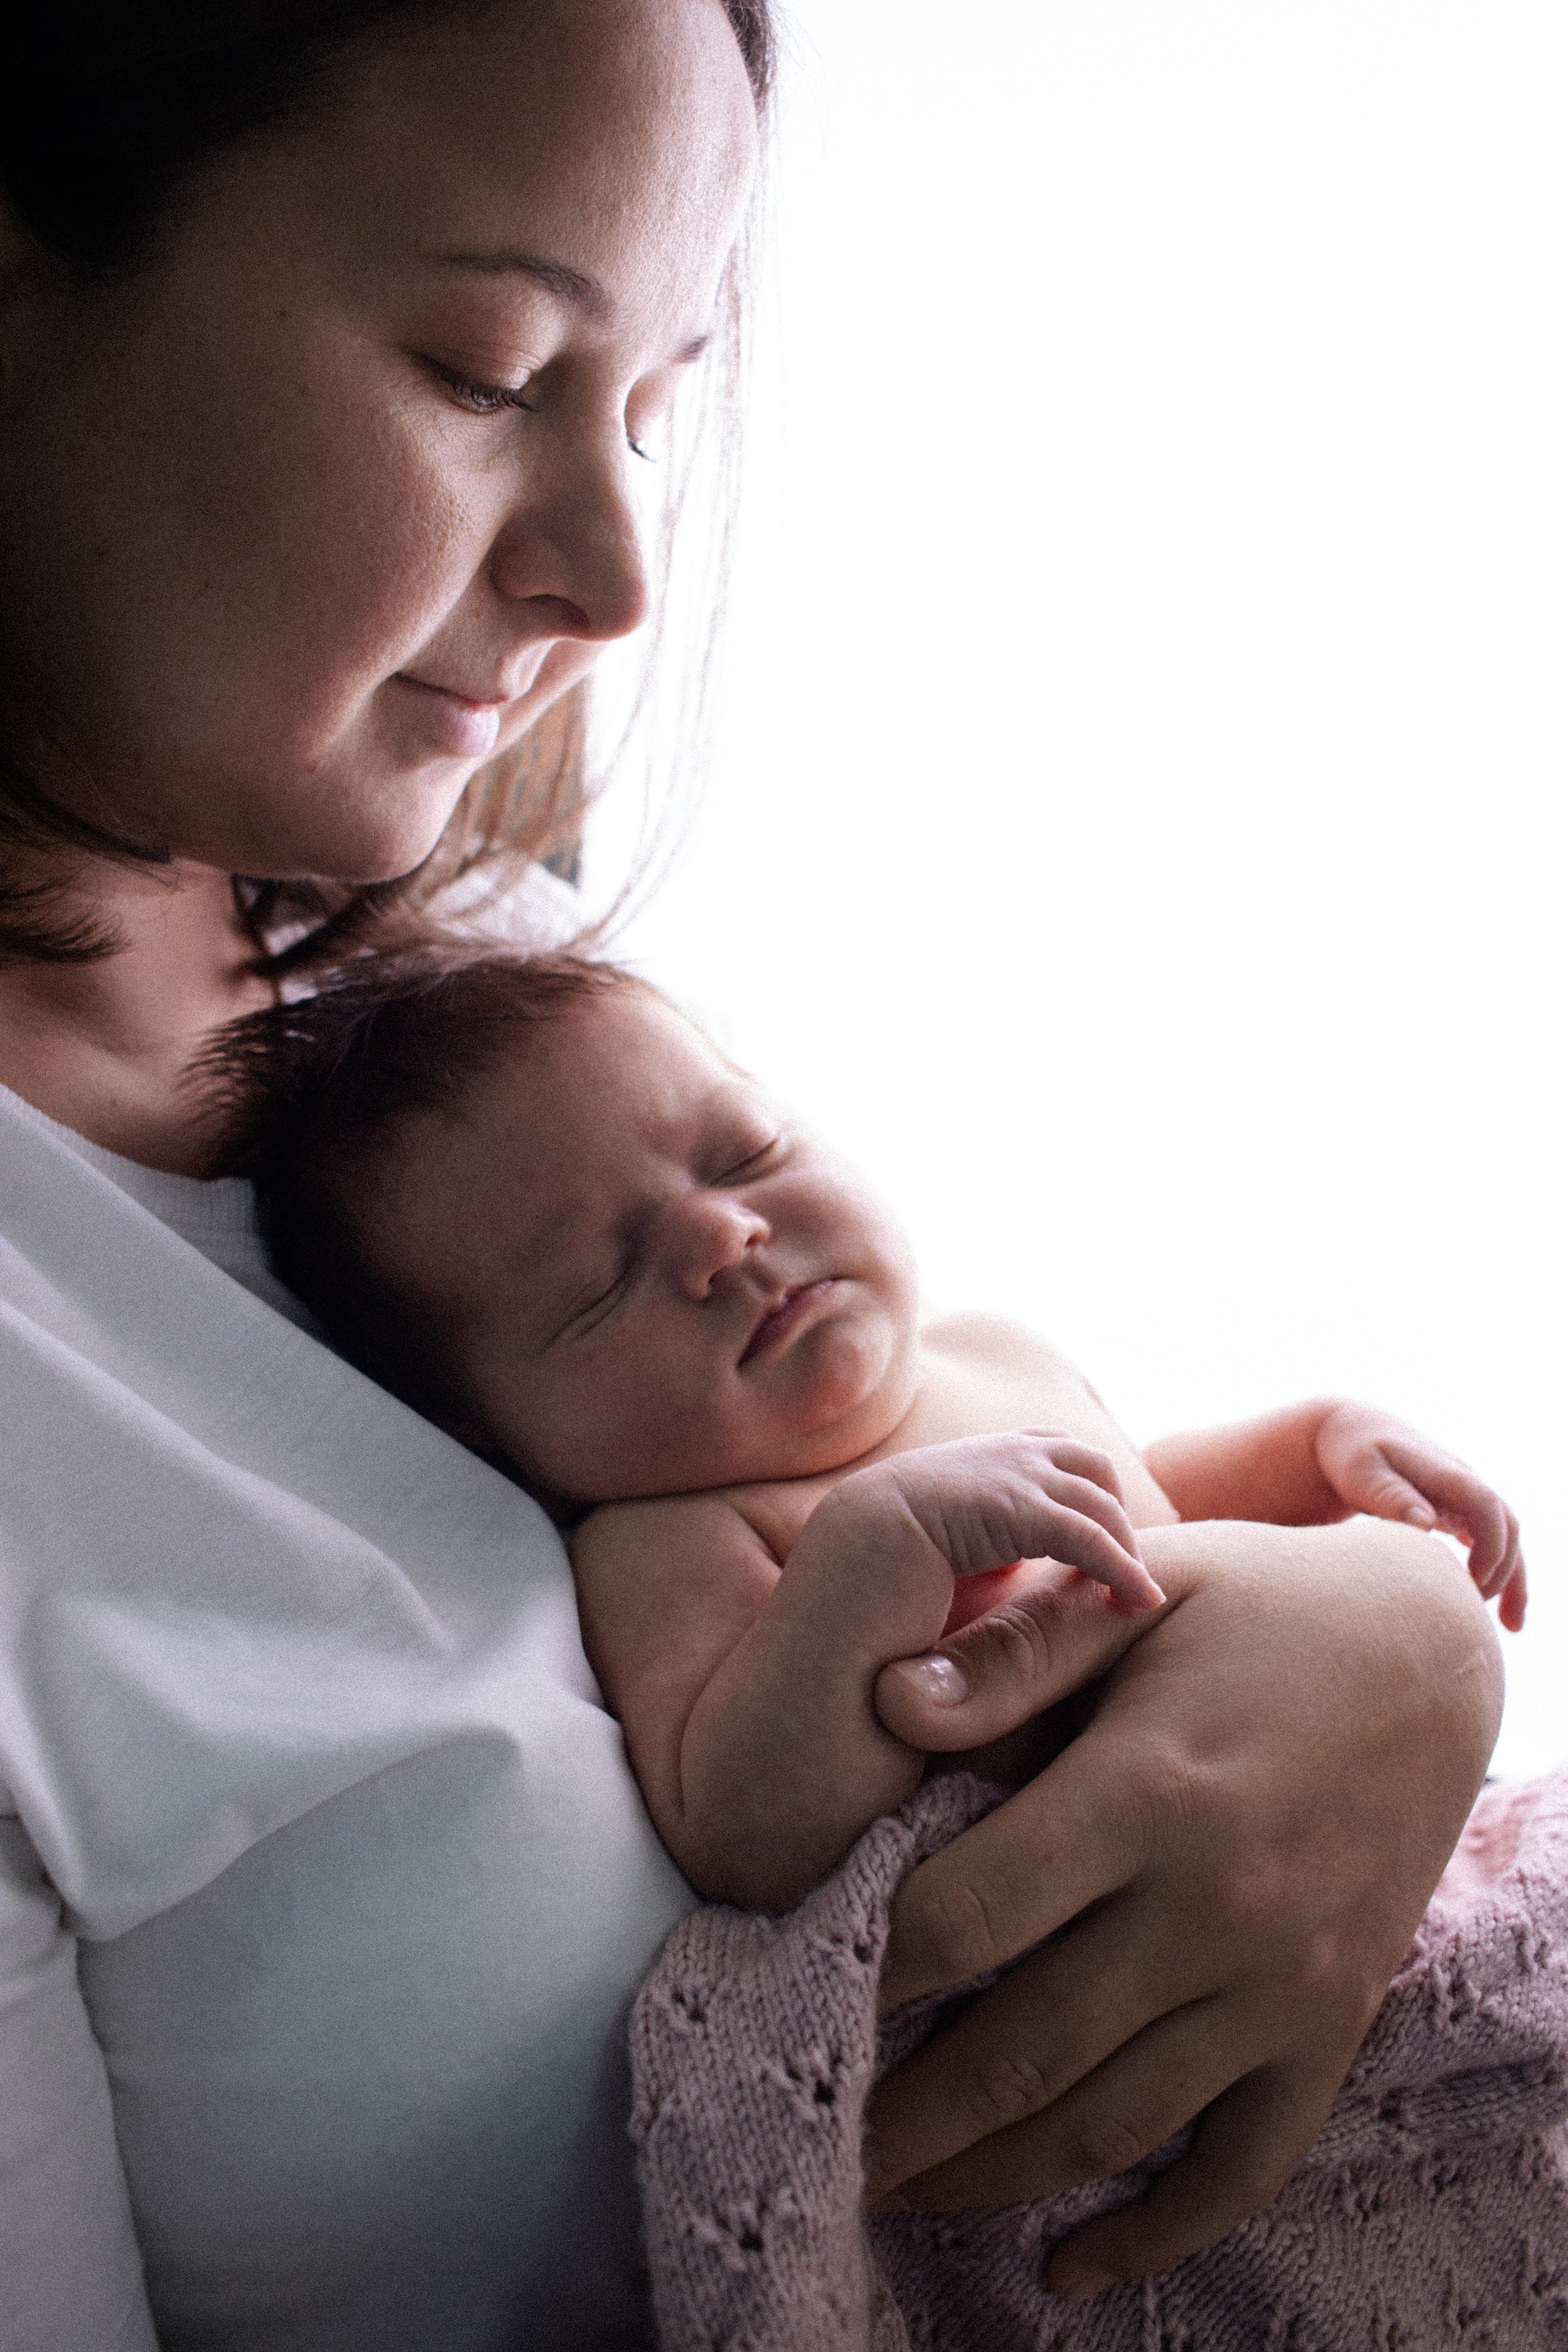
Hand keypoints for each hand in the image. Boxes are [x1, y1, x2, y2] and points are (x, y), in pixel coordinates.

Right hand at [832, 1429, 1163, 1615]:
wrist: (811, 1650)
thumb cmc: (857, 1645)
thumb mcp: (924, 1589)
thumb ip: (974, 1564)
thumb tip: (1021, 1566)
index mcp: (930, 1476)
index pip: (1033, 1455)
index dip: (1079, 1500)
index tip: (1101, 1564)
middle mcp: (951, 1462)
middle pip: (1072, 1457)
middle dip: (1110, 1511)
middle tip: (1123, 1579)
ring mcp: (971, 1476)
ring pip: (1087, 1490)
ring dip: (1122, 1542)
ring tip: (1134, 1598)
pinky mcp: (993, 1510)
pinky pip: (1080, 1530)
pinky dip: (1120, 1564)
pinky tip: (1138, 1601)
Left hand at [866, 1516, 1501, 2295]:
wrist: (1430, 1650)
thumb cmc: (1260, 1604)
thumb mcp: (1142, 1593)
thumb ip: (1017, 1653)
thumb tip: (891, 1695)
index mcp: (1148, 1791)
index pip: (971, 1914)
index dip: (871, 1962)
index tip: (801, 1980)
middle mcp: (1214, 1907)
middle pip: (1023, 2049)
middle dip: (906, 2111)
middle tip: (819, 2132)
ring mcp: (1280, 1983)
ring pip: (1111, 2123)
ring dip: (992, 2175)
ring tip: (897, 2191)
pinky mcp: (1329, 2024)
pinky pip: (1242, 2165)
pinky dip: (1157, 2233)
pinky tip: (1069, 2268)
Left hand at [1313, 1401, 1525, 1630]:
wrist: (1351, 1433)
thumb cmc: (1352, 1454)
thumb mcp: (1362, 1471)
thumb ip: (1391, 1496)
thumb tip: (1426, 1524)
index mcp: (1444, 1471)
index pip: (1486, 1505)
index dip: (1489, 1543)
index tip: (1471, 1580)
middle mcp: (1463, 1483)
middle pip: (1506, 1525)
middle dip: (1504, 1569)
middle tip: (1474, 1608)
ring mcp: (1463, 1498)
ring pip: (1505, 1537)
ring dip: (1512, 1578)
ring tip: (1512, 1626)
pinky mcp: (1456, 1512)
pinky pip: (1489, 1543)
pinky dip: (1497, 1574)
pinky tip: (1498, 1612)